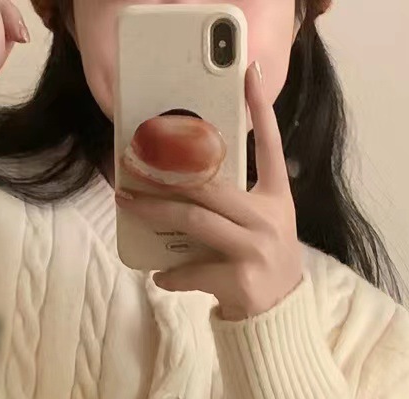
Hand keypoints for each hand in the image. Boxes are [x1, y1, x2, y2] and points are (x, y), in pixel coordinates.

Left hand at [118, 64, 303, 321]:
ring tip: (128, 204)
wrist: (279, 315)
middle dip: (167, 173)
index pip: (271, 146)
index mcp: (277, 198)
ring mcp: (254, 249)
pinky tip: (159, 276)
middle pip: (211, 185)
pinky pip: (191, 270)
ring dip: (155, 211)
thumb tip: (181, 181)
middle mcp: (268, 218)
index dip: (261, 110)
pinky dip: (170, 275)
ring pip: (194, 220)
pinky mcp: (238, 279)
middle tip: (134, 162)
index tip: (248, 74)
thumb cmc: (262, 262)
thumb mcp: (262, 224)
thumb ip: (235, 201)